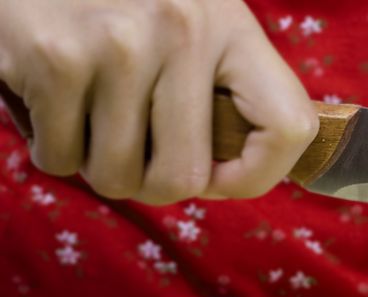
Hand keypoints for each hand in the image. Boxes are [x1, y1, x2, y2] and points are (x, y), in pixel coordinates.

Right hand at [0, 0, 317, 203]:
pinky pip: (60, 160)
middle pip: (183, 179)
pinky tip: (55, 105)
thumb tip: (229, 179)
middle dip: (152, 183)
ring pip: (118, 178)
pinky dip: (53, 149)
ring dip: (98, 165)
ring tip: (93, 119)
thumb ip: (222, 91)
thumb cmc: (121, 3)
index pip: (290, 128)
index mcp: (231, 26)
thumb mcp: (193, 23)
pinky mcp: (56, 57)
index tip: (220, 175)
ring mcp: (119, 44)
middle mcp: (183, 30)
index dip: (256, 176)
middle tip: (135, 149)